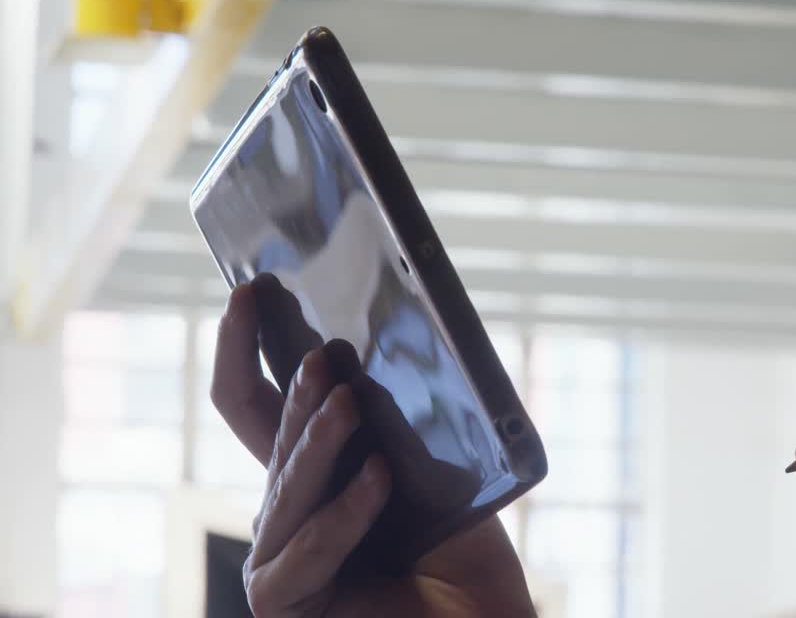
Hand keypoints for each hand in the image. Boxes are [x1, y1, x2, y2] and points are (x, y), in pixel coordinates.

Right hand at [212, 284, 535, 616]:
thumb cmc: (463, 554)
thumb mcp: (436, 471)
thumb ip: (400, 423)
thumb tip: (382, 348)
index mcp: (316, 472)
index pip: (259, 404)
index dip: (247, 348)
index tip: (253, 291)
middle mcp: (289, 511)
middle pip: (271, 439)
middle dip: (297, 394)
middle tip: (323, 355)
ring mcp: (281, 558)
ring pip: (288, 488)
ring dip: (318, 443)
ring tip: (347, 402)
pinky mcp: (284, 600)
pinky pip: (308, 547)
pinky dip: (346, 511)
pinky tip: (379, 476)